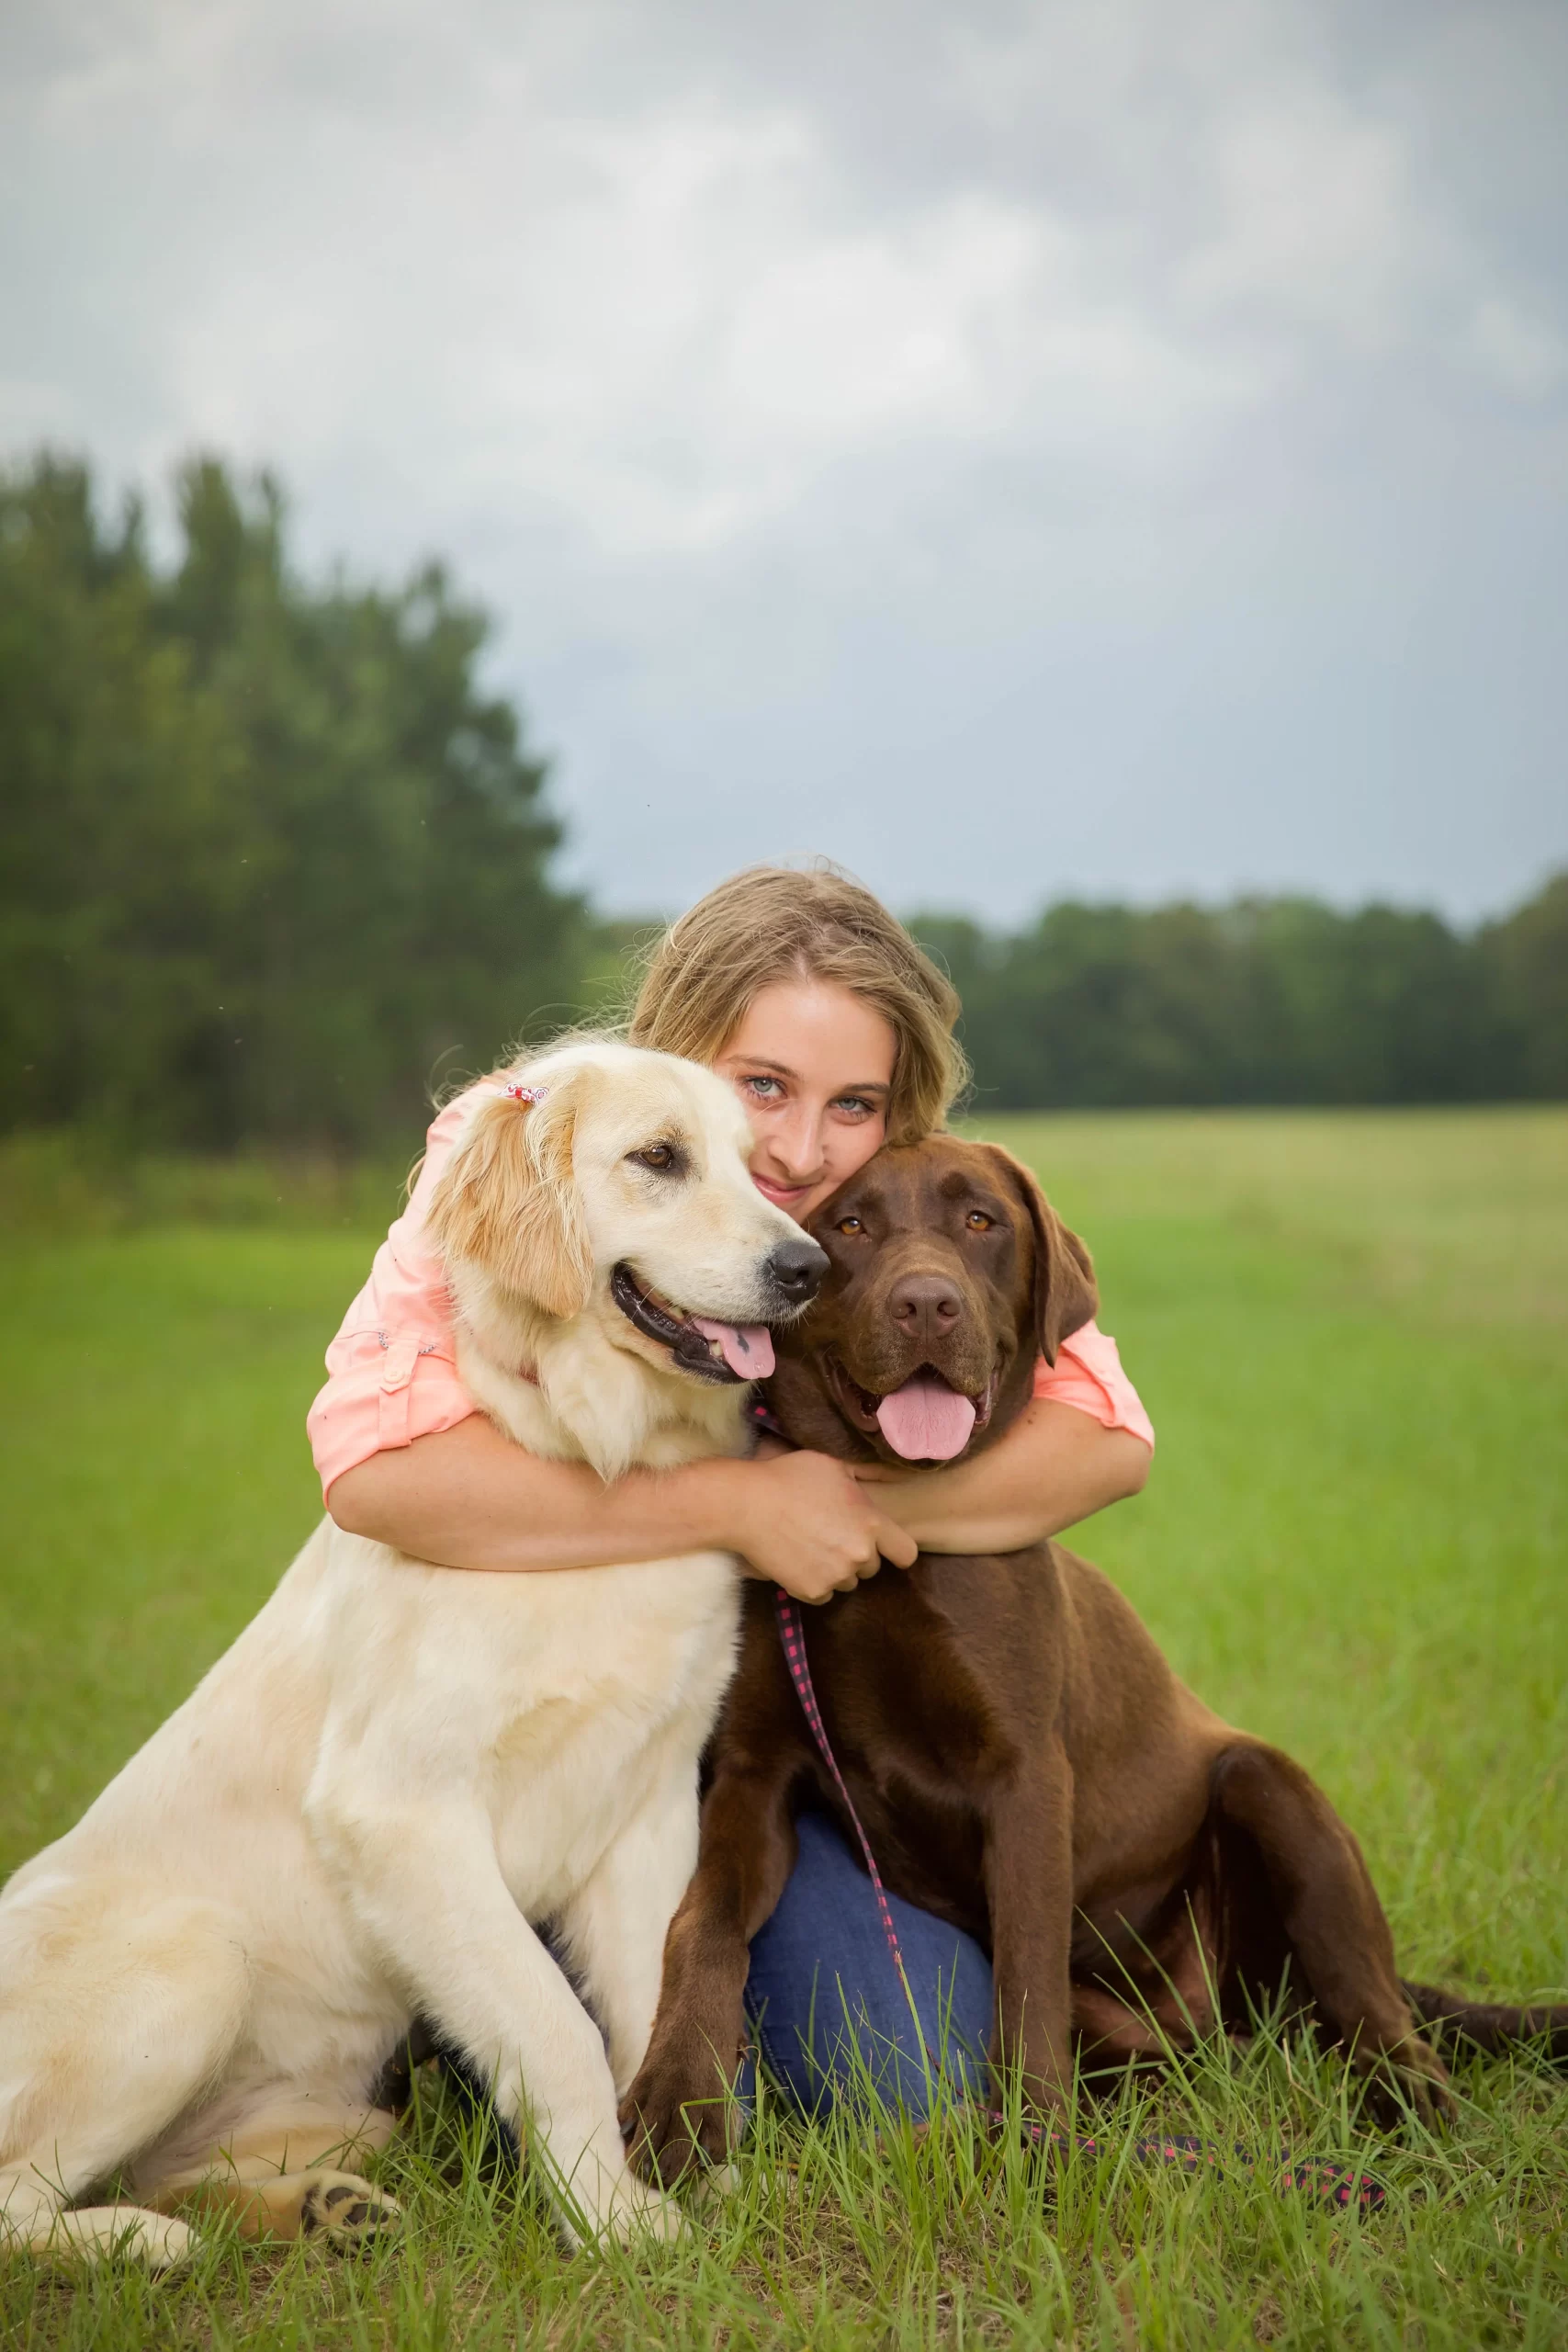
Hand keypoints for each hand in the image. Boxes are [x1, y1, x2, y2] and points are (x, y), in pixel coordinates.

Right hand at [731, 1450, 917, 1603]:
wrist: (746, 1505)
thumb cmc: (790, 1477)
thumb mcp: (834, 1466)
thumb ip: (868, 1476)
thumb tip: (894, 1476)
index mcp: (871, 1523)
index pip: (906, 1552)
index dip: (896, 1551)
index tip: (886, 1549)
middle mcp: (860, 1554)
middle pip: (871, 1567)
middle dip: (857, 1555)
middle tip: (831, 1537)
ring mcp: (836, 1576)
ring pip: (847, 1581)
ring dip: (835, 1570)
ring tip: (810, 1547)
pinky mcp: (812, 1591)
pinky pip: (823, 1594)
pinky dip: (813, 1583)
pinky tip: (797, 1561)